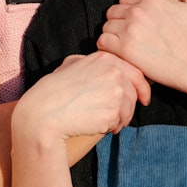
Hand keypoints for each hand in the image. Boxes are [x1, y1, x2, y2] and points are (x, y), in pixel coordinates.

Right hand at [13, 52, 150, 143]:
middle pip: (135, 92)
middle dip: (129, 107)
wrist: (42, 113)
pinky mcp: (113, 111)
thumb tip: (113, 67)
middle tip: (118, 118)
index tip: (144, 98)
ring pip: (129, 109)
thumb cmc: (53, 90)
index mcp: (105, 58)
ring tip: (105, 124)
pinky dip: (111, 128)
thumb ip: (93, 63)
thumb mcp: (71, 64)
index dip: (142, 87)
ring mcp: (115, 91)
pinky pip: (119, 122)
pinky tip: (97, 128)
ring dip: (121, 119)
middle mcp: (113, 72)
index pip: (136, 72)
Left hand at [98, 0, 186, 89]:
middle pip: (113, 12)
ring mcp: (130, 29)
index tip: (136, 24)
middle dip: (119, 22)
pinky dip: (107, 48)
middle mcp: (138, 11)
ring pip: (106, 26)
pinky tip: (119, 55)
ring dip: (112, 35)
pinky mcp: (125, 48)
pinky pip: (102, 42)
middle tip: (129, 36)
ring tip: (123, 47)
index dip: (129, 11)